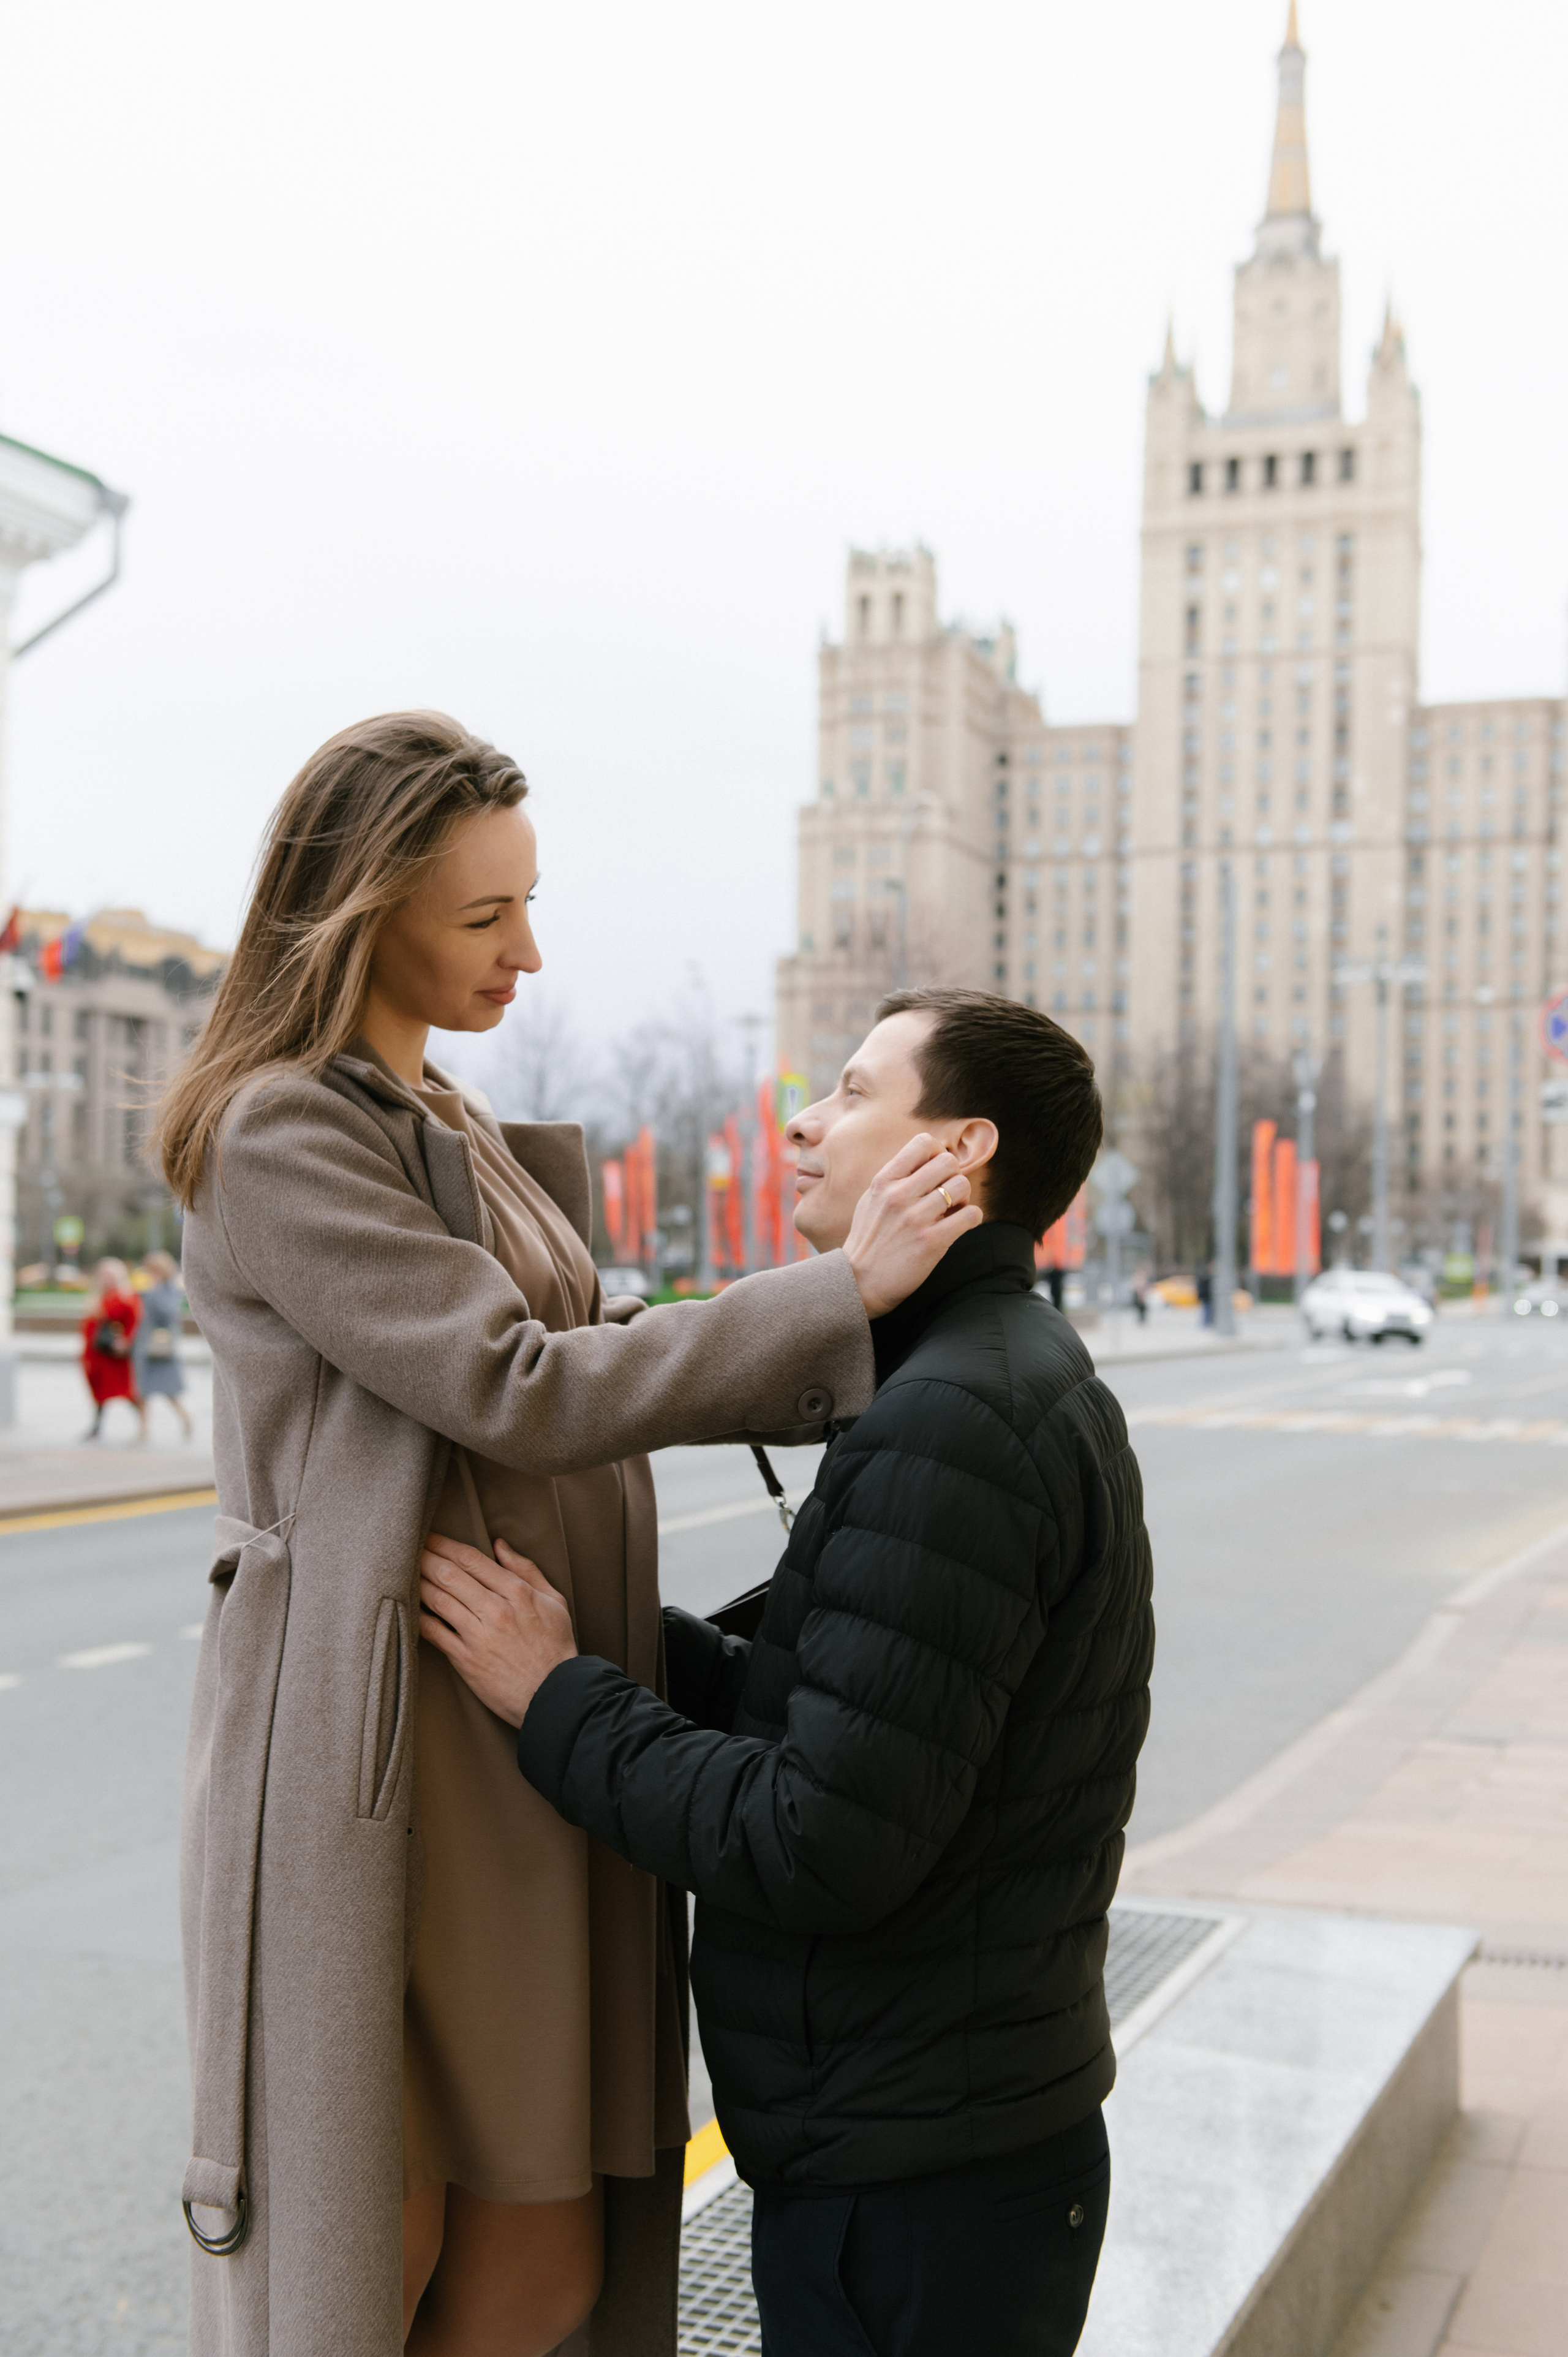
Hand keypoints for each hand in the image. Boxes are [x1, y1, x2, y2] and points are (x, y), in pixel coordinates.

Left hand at [418, 1534, 577, 1727]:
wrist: (555, 1694)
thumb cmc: (556, 1647)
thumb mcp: (553, 1601)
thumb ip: (526, 1569)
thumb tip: (499, 1544)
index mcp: (516, 1592)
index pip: (471, 1559)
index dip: (444, 1544)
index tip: (429, 1536)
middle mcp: (495, 1610)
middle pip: (449, 1575)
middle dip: (424, 1557)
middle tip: (407, 1547)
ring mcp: (478, 1636)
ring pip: (438, 1600)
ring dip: (417, 1582)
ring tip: (402, 1572)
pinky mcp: (466, 1660)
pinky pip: (434, 1633)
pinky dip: (418, 1617)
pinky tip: (408, 1607)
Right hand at [842, 1134, 982, 1318]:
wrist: (857, 1283)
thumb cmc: (867, 1242)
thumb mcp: (870, 1201)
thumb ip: (894, 1180)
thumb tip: (923, 1162)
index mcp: (883, 1182)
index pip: (922, 1143)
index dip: (938, 1153)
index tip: (937, 1171)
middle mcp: (898, 1195)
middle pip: (948, 1161)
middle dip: (954, 1175)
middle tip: (949, 1193)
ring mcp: (915, 1218)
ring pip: (962, 1185)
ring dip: (964, 1198)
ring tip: (953, 1211)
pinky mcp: (931, 1242)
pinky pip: (971, 1215)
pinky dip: (971, 1218)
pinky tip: (960, 1226)